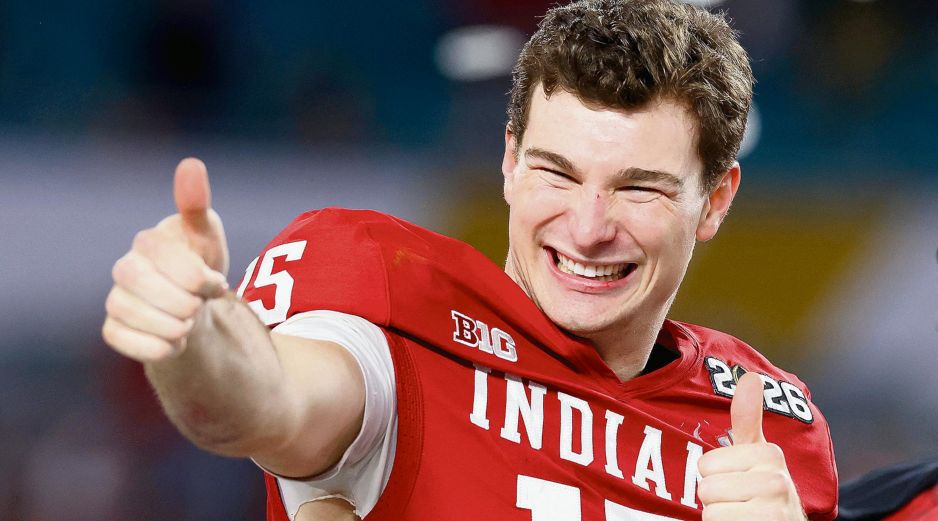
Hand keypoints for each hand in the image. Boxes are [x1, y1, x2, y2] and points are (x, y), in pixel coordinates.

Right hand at [102, 158, 229, 361]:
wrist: (195, 306)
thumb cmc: (201, 262)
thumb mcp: (208, 234)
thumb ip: (197, 204)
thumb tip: (190, 164)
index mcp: (148, 241)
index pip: (177, 267)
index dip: (203, 282)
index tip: (216, 284)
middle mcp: (125, 268)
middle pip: (151, 292)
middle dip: (187, 305)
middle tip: (199, 305)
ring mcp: (115, 298)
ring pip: (140, 320)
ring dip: (176, 328)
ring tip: (188, 321)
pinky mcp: (112, 328)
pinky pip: (129, 343)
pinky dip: (161, 348)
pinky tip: (175, 341)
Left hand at [698, 372, 806, 519]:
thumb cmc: (763, 491)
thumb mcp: (756, 454)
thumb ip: (748, 417)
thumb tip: (751, 376)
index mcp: (770, 454)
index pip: (707, 464)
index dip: (716, 477)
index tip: (739, 481)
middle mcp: (777, 479)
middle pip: (706, 487)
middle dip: (717, 499)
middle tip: (740, 501)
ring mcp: (774, 506)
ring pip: (710, 509)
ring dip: (721, 516)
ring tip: (742, 513)